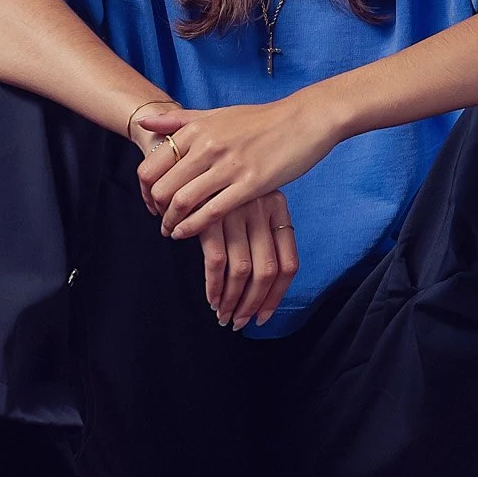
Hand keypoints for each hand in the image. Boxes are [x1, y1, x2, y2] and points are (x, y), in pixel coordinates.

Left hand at [138, 95, 338, 240]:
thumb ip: (179, 120)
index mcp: (196, 129)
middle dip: (156, 210)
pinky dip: (193, 227)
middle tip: (160, 220)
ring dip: (171, 222)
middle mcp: (207, 146)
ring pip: (183, 201)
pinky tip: (187, 234)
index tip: (151, 201)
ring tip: (171, 230)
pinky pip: (212, 212)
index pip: (152, 166)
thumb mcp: (217, 114)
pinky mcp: (250, 184)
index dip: (145, 190)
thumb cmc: (261, 119)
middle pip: (163, 187)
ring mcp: (229, 166)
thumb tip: (144, 123)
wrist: (304, 120)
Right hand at [197, 194, 299, 329]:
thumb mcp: (250, 199)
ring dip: (232, 300)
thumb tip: (259, 288)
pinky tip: (211, 298)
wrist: (188, 154)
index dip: (277, 296)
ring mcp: (237, 210)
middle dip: (252, 304)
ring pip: (242, 271)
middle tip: (239, 322)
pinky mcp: (209, 214)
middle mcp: (262, 208)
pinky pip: (217, 262)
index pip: (289, 263)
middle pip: (267, 271)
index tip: (263, 316)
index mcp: (279, 207)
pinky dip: (214, 286)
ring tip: (223, 315)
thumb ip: (259, 233)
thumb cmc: (221, 184)